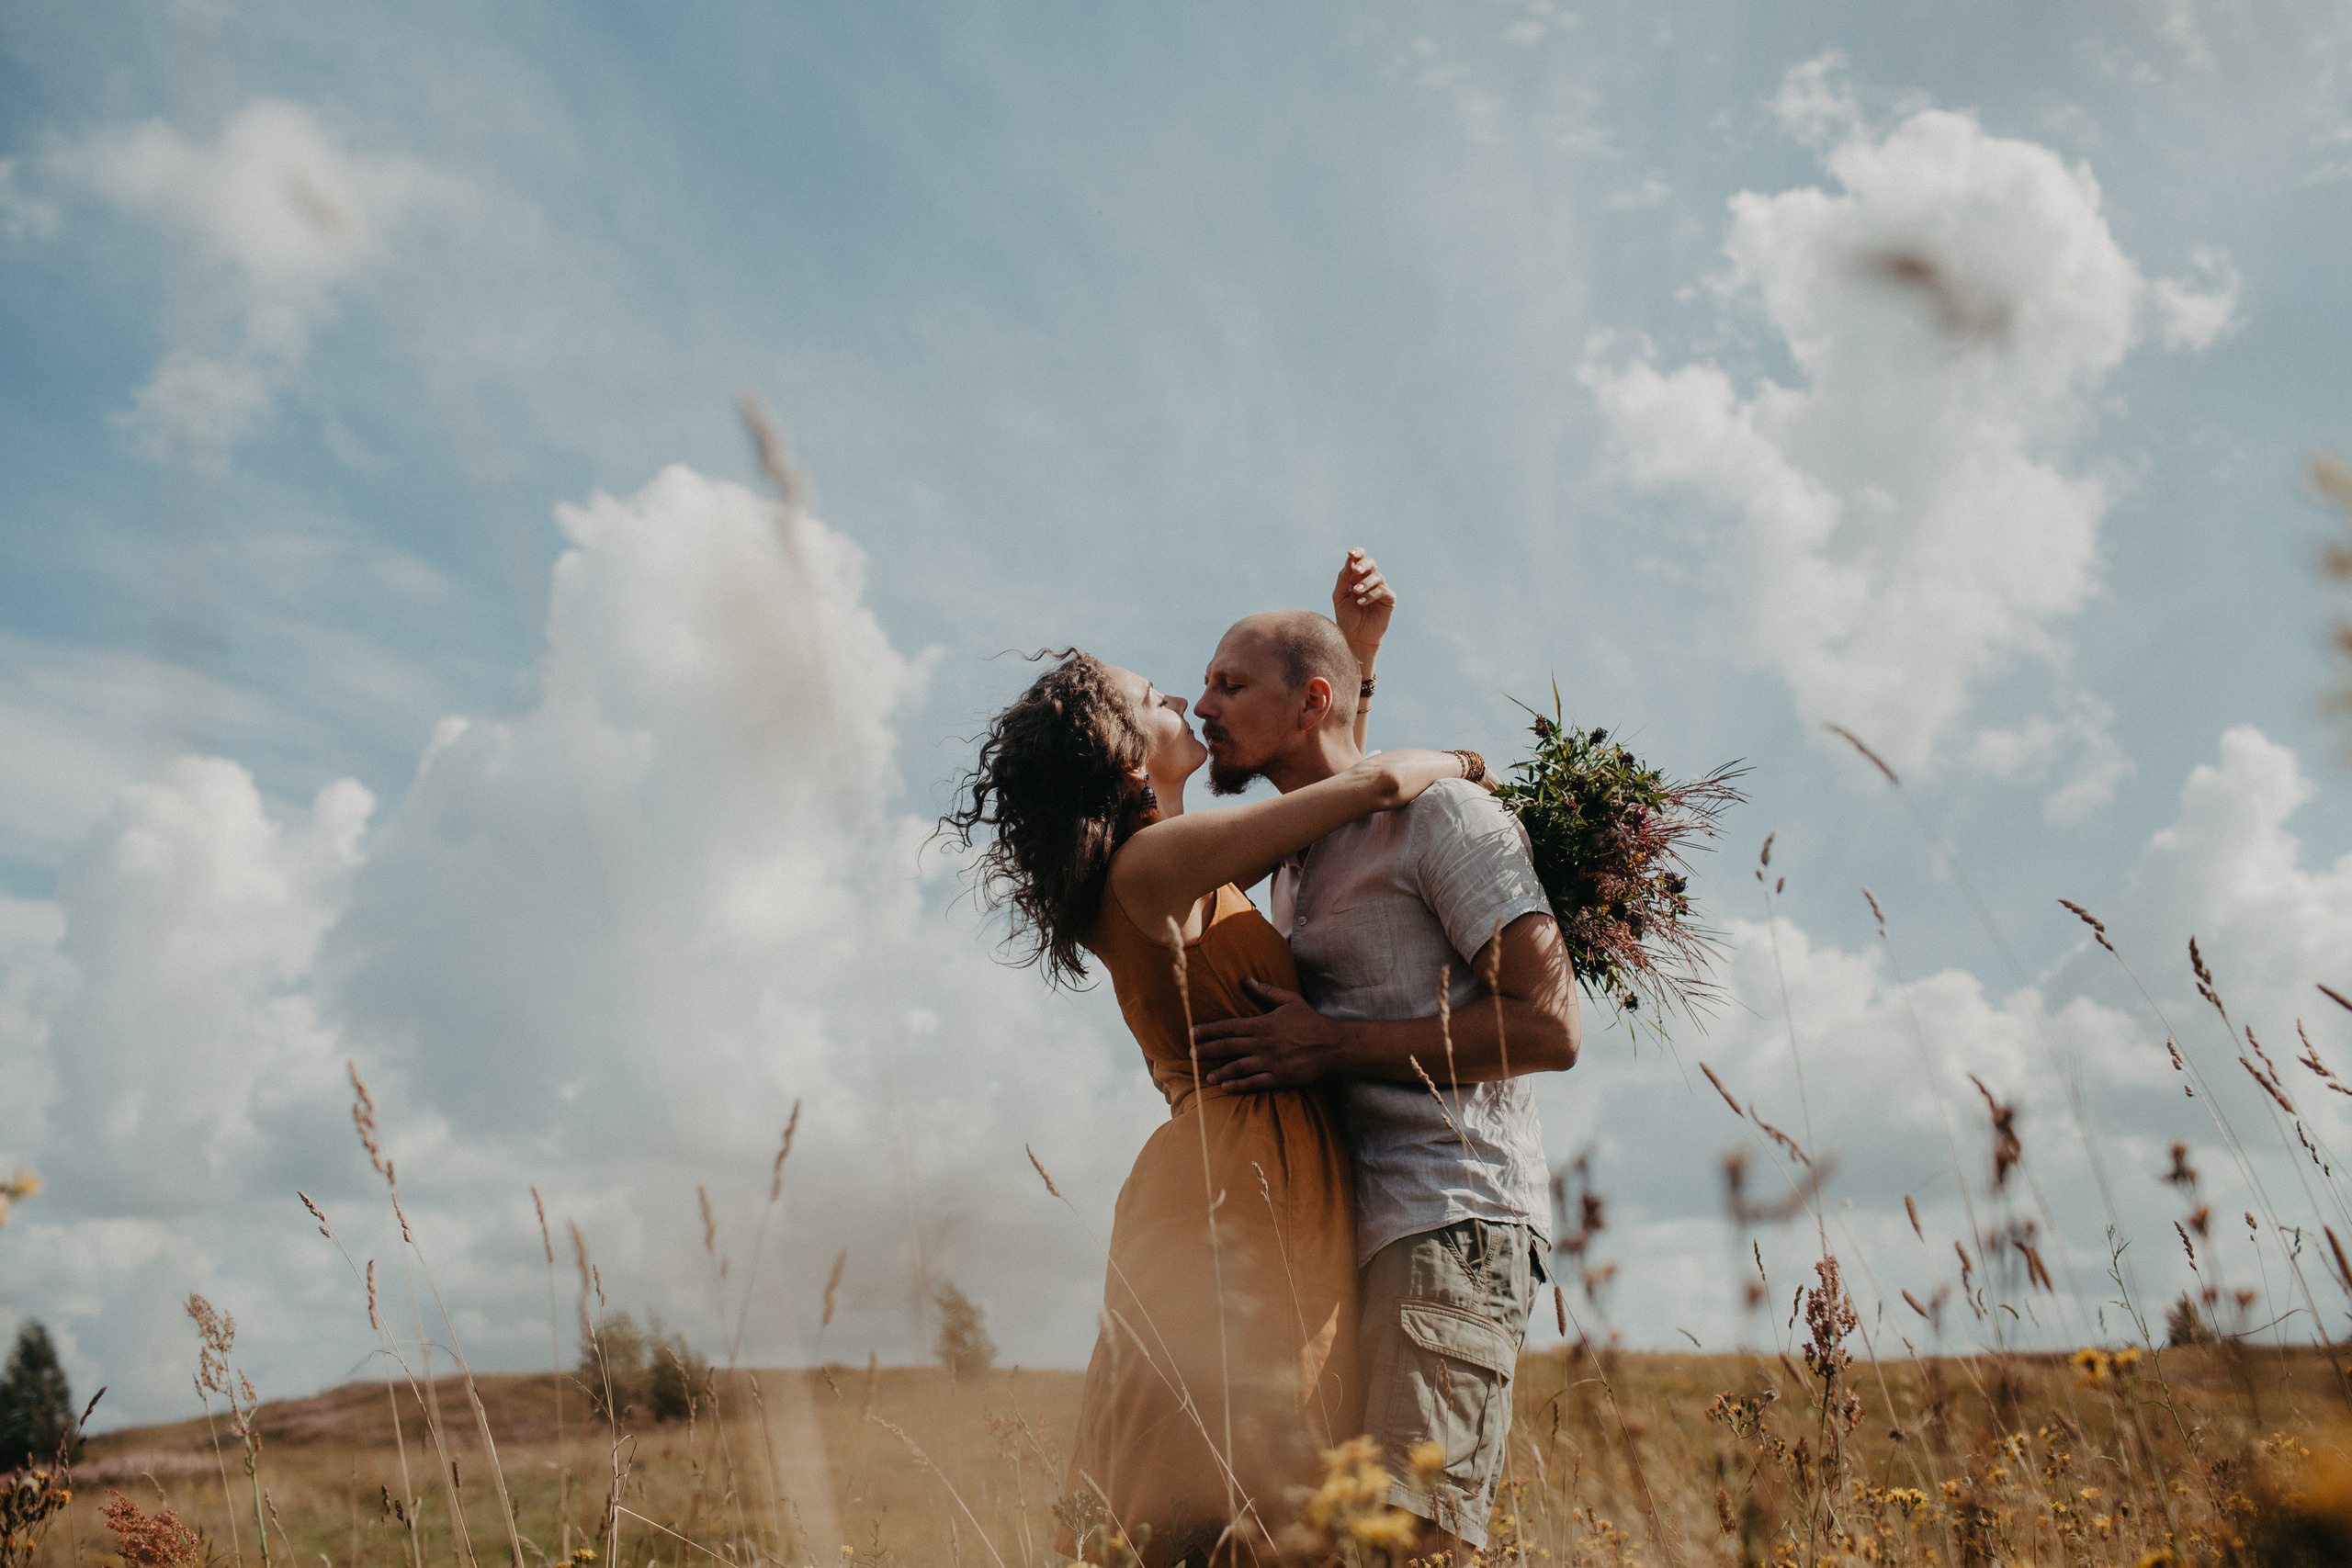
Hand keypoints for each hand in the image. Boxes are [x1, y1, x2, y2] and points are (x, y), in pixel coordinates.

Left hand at [1191, 979, 1341, 1090]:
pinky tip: (1226, 1087)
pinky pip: (1254, 1083)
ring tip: (1206, 1076)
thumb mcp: (1289, 1000)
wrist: (1332, 1045)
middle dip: (1207, 1050)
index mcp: (1263, 1024)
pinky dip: (1238, 1085)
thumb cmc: (1309, 1021)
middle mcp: (1263, 1043)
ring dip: (1220, 1071)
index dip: (1208, 1030)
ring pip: (1238, 1067)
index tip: (1192, 1033)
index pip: (1229, 1027)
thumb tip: (1245, 980)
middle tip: (1190, 1054)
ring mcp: (1271, 1061)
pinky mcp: (1279, 1077)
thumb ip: (1265, 992)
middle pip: (1228, 1047)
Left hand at [1332, 548, 1394, 652]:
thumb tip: (1349, 560)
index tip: (1350, 553)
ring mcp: (1380, 588)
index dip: (1357, 553)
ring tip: (1356, 592)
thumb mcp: (1339, 596)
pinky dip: (1371, 594)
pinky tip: (1361, 602)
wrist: (1355, 637)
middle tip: (1357, 570)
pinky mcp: (1389, 598)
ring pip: (1377, 576)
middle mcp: (1369, 580)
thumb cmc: (1346, 616)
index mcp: (1356, 576)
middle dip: (1364, 564)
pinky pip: (1383, 590)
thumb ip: (1343, 578)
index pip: (1359, 559)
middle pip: (1370, 563)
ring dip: (1366, 582)